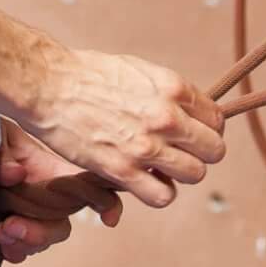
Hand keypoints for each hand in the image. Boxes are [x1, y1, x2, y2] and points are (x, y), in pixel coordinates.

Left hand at [0, 123, 122, 263]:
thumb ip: (4, 152)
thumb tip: (15, 174)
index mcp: (47, 170)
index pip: (88, 186)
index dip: (106, 202)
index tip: (107, 219)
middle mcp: (40, 197)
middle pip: (60, 225)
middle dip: (43, 233)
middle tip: (13, 226)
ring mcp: (22, 216)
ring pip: (39, 242)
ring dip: (24, 242)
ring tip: (1, 231)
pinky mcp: (0, 231)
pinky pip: (16, 251)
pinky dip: (10, 250)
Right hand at [31, 49, 226, 207]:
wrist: (49, 86)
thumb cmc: (89, 74)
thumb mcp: (138, 70)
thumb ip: (168, 92)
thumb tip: (188, 111)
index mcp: (172, 88)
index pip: (216, 119)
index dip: (206, 129)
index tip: (191, 133)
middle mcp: (166, 117)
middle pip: (213, 150)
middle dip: (200, 153)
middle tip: (179, 151)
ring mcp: (146, 146)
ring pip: (195, 174)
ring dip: (181, 173)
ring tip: (161, 166)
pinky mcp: (123, 170)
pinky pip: (162, 196)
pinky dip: (158, 192)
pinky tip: (145, 180)